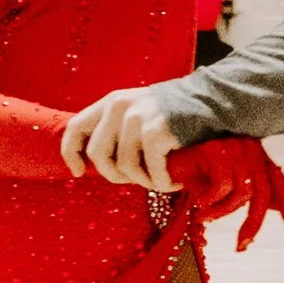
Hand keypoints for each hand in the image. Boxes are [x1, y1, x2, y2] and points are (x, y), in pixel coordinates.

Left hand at [61, 83, 182, 190]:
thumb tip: (98, 161)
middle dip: (114, 175)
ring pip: (125, 167)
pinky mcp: (155, 132)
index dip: (71, 154)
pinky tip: (174, 182)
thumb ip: (116, 129)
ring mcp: (136, 119)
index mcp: (110, 103)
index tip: (78, 172)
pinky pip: (150, 171)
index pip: (75, 127)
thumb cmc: (175, 114)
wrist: (212, 100)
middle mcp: (119, 107)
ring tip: (162, 180)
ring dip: (144, 181)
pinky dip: (162, 183)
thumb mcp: (137, 111)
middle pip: (98, 154)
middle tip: (136, 180)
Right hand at [171, 136, 283, 249]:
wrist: (162, 153)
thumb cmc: (191, 168)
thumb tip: (269, 209)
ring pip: (241, 193)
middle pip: (261, 193)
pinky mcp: (218, 150)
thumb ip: (243, 192)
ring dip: (221, 213)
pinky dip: (209, 201)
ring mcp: (234, 148)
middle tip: (243, 245)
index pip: (278, 180)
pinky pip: (222, 187)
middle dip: (253, 224)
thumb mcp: (219, 183)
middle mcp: (249, 149)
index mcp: (254, 155)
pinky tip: (197, 203)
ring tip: (203, 217)